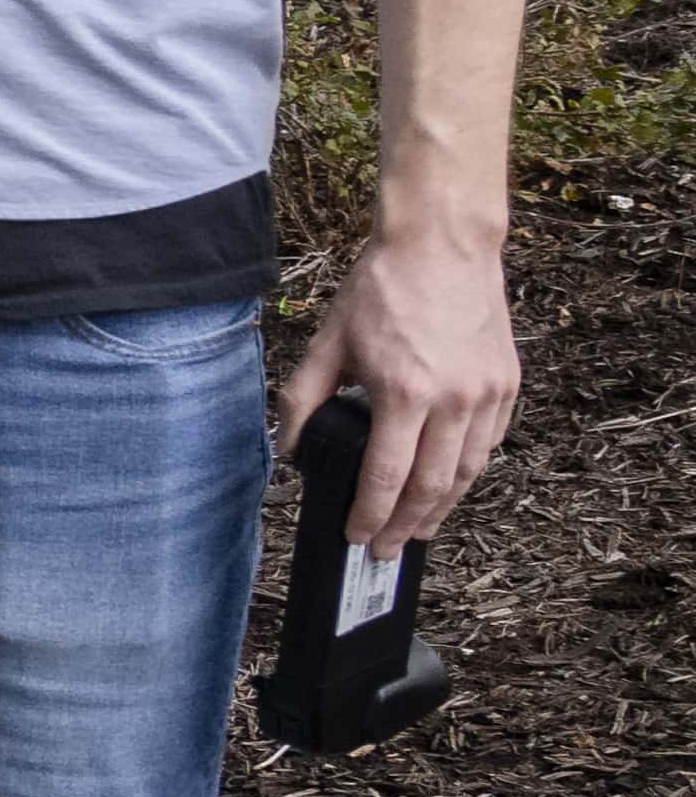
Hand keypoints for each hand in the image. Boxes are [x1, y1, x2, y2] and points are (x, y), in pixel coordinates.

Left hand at [287, 210, 521, 556]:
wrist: (442, 245)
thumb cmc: (381, 288)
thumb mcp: (328, 342)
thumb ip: (303, 398)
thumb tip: (287, 448)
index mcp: (404, 392)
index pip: (385, 476)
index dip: (371, 515)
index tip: (357, 537)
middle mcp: (454, 399)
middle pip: (432, 486)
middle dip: (407, 525)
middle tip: (388, 551)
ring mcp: (488, 393)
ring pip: (468, 471)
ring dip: (443, 507)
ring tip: (419, 528)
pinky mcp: (508, 384)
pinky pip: (490, 443)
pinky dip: (469, 470)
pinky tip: (448, 483)